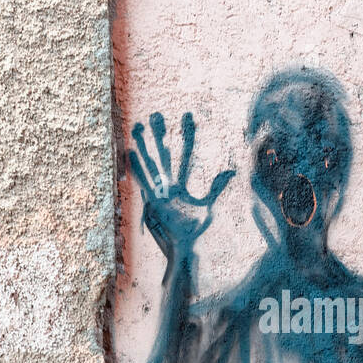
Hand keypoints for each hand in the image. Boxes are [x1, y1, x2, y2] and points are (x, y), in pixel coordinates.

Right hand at [129, 112, 234, 261]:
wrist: (183, 247)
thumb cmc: (194, 230)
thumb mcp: (207, 206)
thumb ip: (216, 188)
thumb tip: (232, 171)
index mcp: (180, 185)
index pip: (186, 156)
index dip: (187, 138)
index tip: (187, 117)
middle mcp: (167, 185)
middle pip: (164, 156)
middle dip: (160, 136)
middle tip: (155, 115)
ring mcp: (157, 191)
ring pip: (151, 164)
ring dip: (144, 146)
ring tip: (137, 127)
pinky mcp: (151, 201)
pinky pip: (143, 181)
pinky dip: (137, 168)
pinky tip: (130, 153)